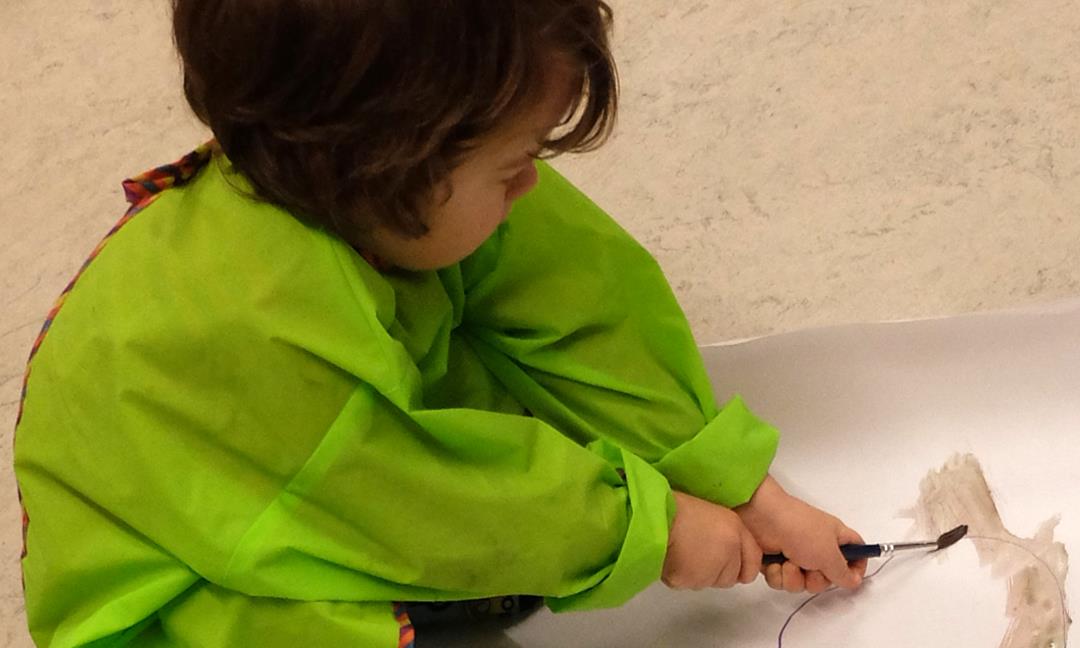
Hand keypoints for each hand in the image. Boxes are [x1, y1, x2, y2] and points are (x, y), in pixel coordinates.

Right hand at [662, 491, 761, 589]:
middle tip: (700, 551)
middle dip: (719, 570)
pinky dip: (684, 576)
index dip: (742, 564)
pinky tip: (675, 558)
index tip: (730, 561)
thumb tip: (733, 556)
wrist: (653, 516)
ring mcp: (711, 569)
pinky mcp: (690, 580)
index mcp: (736, 531)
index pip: (754, 562)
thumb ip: (731, 535)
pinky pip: (691, 585)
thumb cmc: (678, 509)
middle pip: (731, 577)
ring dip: (701, 574)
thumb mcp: (715, 513)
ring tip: (685, 551)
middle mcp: (729, 552)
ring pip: (711, 582)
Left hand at [735, 475, 866, 593]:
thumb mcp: (828, 553)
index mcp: (836, 538)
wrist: (761, 517)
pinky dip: (777, 575)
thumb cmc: (799, 529)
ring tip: (788, 563)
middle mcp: (817, 547)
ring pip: (802, 584)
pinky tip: (773, 563)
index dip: (856, 568)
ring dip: (794, 578)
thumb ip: (843, 572)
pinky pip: (782, 581)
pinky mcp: (775, 561)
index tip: (849, 578)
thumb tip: (855, 581)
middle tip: (809, 569)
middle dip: (816, 580)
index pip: (856, 554)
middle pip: (826, 579)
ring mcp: (796, 555)